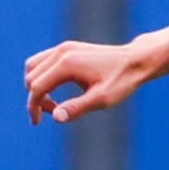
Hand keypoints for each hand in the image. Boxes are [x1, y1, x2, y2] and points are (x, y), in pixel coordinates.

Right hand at [24, 39, 149, 124]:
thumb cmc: (122, 80)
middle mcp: (61, 52)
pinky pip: (43, 61)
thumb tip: (55, 117)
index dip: (33, 107)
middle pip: (32, 77)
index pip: (37, 87)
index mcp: (66, 64)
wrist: (137, 60)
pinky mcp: (68, 47)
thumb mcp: (102, 99)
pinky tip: (55, 88)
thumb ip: (77, 108)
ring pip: (33, 66)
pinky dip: (42, 75)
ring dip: (36, 85)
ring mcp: (64, 47)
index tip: (37, 122)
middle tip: (54, 112)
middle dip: (35, 98)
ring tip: (53, 102)